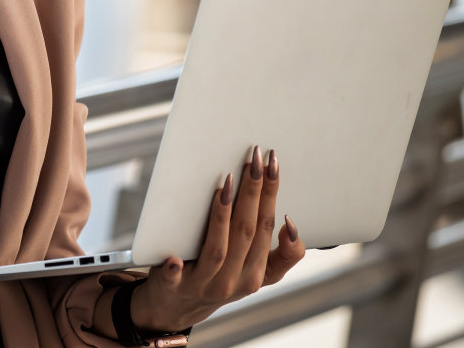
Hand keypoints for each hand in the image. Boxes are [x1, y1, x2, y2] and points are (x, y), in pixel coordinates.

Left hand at [130, 145, 306, 332]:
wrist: (178, 307)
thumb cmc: (220, 277)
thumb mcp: (257, 273)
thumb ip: (283, 255)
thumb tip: (291, 224)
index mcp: (255, 274)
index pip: (267, 228)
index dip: (271, 194)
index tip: (272, 163)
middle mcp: (232, 280)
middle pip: (246, 232)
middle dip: (252, 191)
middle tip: (253, 157)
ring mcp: (202, 284)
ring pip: (217, 249)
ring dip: (222, 215)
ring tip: (226, 182)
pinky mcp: (172, 287)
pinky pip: (174, 278)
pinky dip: (174, 268)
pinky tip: (174, 257)